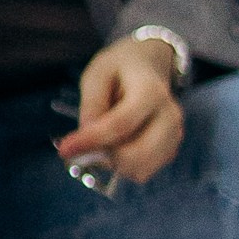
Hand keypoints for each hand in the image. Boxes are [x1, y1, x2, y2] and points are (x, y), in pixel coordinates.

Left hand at [56, 36, 183, 183]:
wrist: (148, 66)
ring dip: (113, 164)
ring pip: (141, 169)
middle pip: (136, 155)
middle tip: (82, 147)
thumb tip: (86, 136)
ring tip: (100, 142)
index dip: (91, 141)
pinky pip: (143, 171)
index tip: (64, 150)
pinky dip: (123, 166)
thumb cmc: (119, 69)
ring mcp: (174, 135)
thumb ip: (91, 104)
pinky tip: (115, 146)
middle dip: (104, 158)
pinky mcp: (170, 149)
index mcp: (151, 92)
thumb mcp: (96, 74)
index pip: (120, 125)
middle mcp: (169, 116)